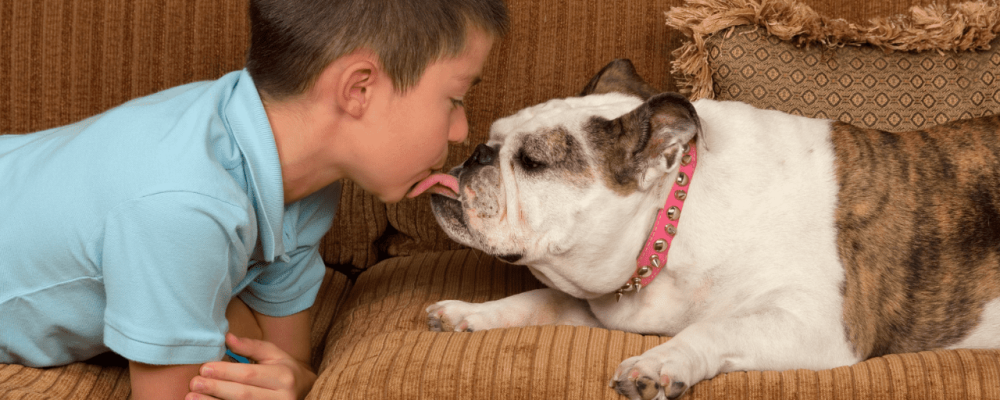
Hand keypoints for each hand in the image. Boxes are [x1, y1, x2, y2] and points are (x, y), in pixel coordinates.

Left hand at [186, 333, 315, 399]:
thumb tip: (227, 338)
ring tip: (192, 398)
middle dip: (216, 389)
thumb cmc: (284, 370)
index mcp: (283, 376)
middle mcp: (282, 397)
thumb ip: (251, 346)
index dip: (226, 372)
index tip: (204, 368)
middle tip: (194, 383)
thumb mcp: (273, 354)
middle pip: (243, 394)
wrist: (304, 391)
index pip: (250, 374)